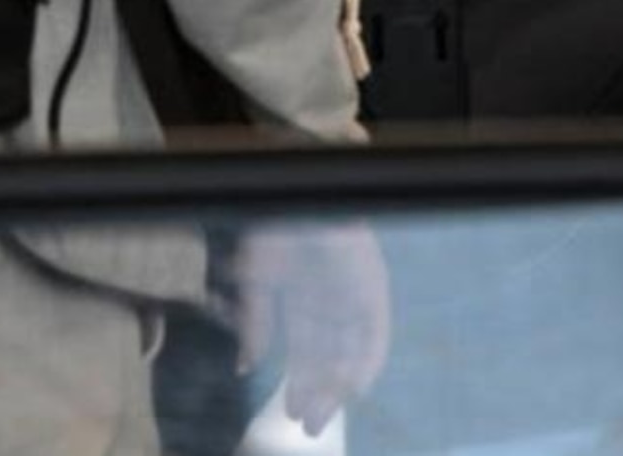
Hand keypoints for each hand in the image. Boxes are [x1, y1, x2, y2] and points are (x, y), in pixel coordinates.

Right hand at [235, 222, 391, 434]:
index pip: (304, 351)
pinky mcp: (374, 289)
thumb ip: (256, 324)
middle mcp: (331, 304)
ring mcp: (355, 297)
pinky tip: (356, 389)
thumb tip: (246, 369)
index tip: (291, 414)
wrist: (307, 194)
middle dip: (319, 394)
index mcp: (303, 299)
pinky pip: (376, 334)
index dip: (299, 383)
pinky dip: (368, 361)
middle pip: (328, 359)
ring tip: (324, 416)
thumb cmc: (279, 227)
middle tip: (310, 429)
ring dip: (338, 387)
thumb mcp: (257, 279)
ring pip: (349, 353)